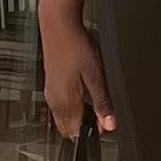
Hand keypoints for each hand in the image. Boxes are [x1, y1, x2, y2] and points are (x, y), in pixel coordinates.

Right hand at [40, 12, 113, 139]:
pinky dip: (71, 106)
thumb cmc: (75, 47)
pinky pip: (59, 106)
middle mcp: (55, 101)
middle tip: (99, 112)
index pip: (75, 133)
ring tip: (91, 98)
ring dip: (77, 116)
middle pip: (67, 129)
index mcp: (66, 102)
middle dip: (83, 127)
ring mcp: (50, 93)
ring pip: (62, 118)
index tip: (103, 122)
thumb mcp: (96, 77)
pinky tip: (81, 90)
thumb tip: (110, 124)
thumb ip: (102, 103)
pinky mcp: (50, 85)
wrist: (58, 27)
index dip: (91, 131)